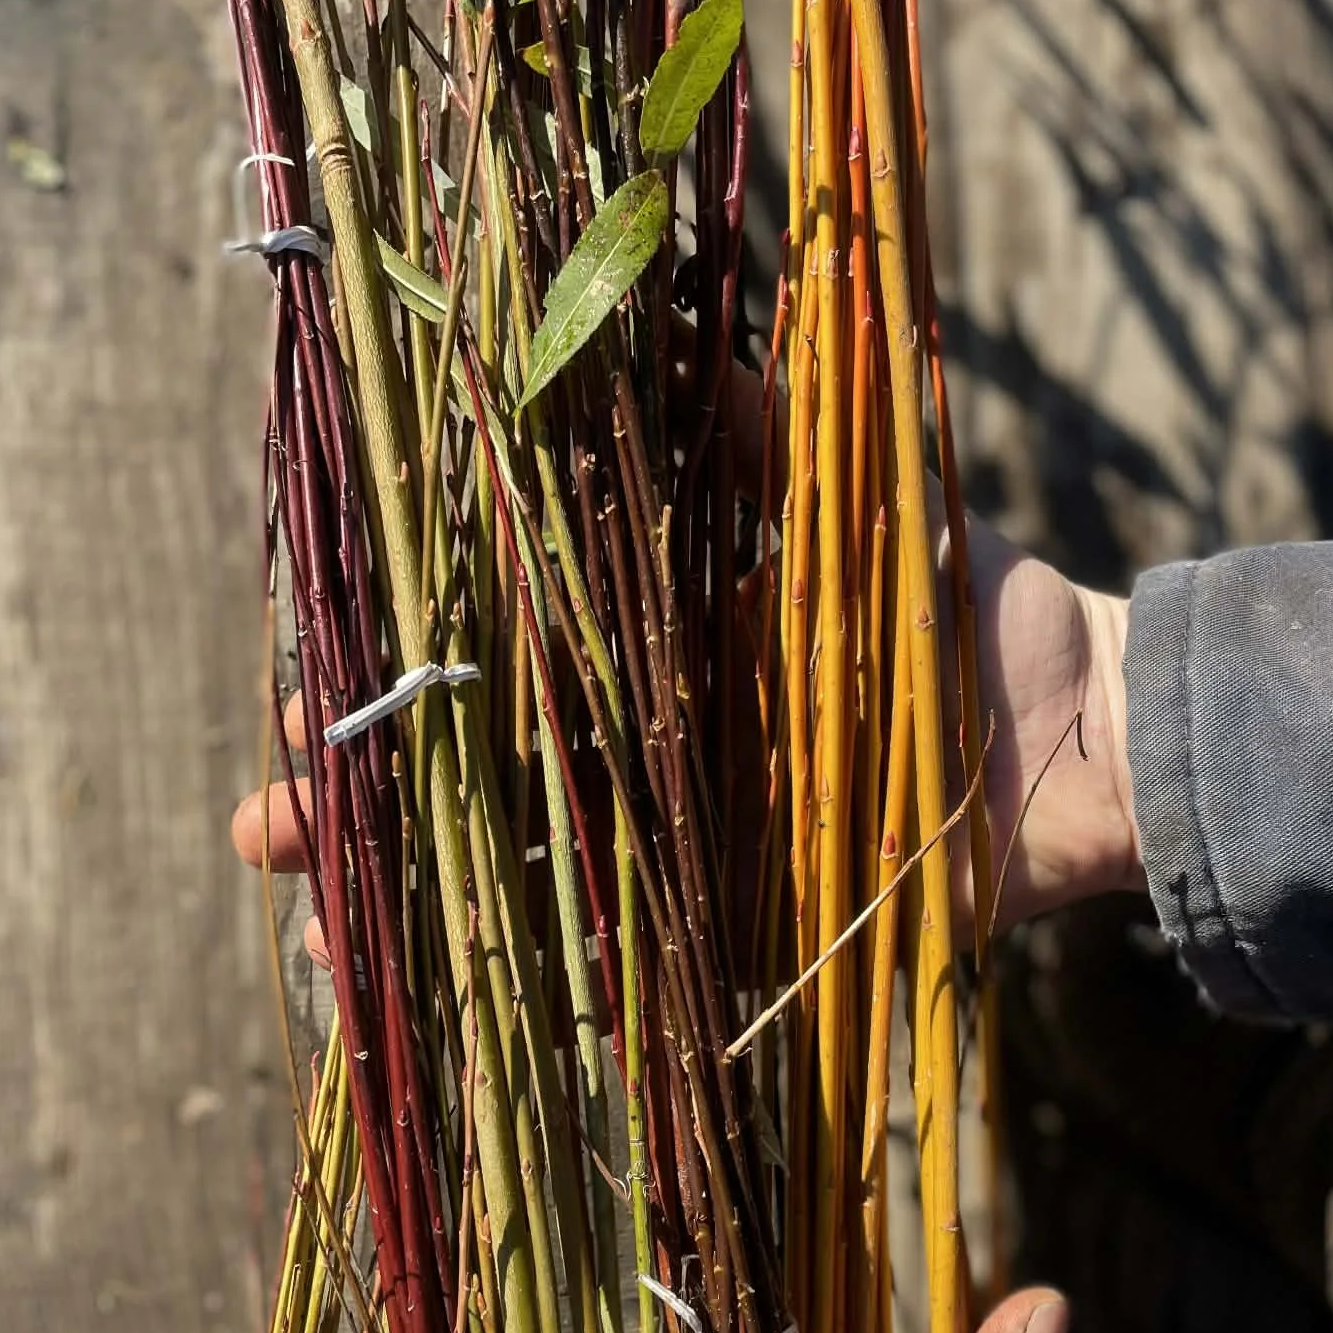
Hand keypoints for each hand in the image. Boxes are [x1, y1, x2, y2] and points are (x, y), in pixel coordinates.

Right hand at [231, 379, 1142, 961]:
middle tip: (260, 840)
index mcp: (645, 657)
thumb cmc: (951, 600)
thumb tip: (677, 324)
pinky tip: (459, 1009)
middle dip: (364, 812)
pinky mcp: (743, 929)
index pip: (484, 671)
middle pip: (477, 784)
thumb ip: (757, 427)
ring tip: (331, 953)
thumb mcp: (844, 499)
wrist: (1072, 730)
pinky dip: (549, 988)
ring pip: (528, 882)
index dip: (387, 692)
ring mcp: (685, 848)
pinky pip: (631, 966)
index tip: (296, 709)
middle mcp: (644, 755)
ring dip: (427, 914)